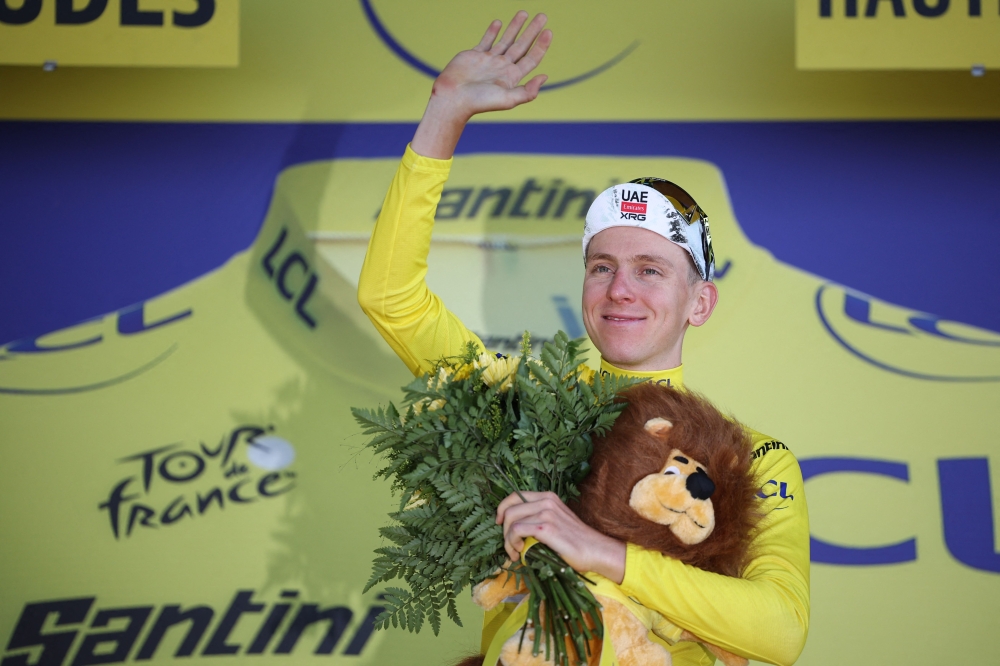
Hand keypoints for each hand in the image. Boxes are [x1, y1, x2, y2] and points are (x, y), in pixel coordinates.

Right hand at [411, 11, 551, 158]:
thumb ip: (527, 91)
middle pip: (521, 46)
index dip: (541, 46)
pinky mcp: (474, 56)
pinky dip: (492, 31)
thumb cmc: (479, 102)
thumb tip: (545, 77)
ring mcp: (489, 61)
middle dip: (532, 31)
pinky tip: (499, 22)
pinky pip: (486, 41)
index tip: (549, 31)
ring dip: (515, 27)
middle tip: (543, 16)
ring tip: (523, 13)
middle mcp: (502, 68)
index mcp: (511, 78)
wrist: (453, 98)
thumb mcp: (507, 99)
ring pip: (505, 40)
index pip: (531, 59)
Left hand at [496, 491, 626, 583]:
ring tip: (514, 553)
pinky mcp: (546, 527)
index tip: (499, 524)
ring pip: (510, 521)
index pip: (515, 495)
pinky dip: (512, 543)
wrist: (595, 551)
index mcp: (548, 497)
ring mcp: (546, 512)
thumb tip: (514, 529)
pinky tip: (518, 553)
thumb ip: (537, 520)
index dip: (502, 509)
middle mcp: (546, 501)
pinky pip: (516, 531)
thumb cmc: (576, 542)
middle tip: (509, 546)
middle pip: (509, 509)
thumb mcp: (556, 522)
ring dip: (507, 540)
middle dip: (503, 530)